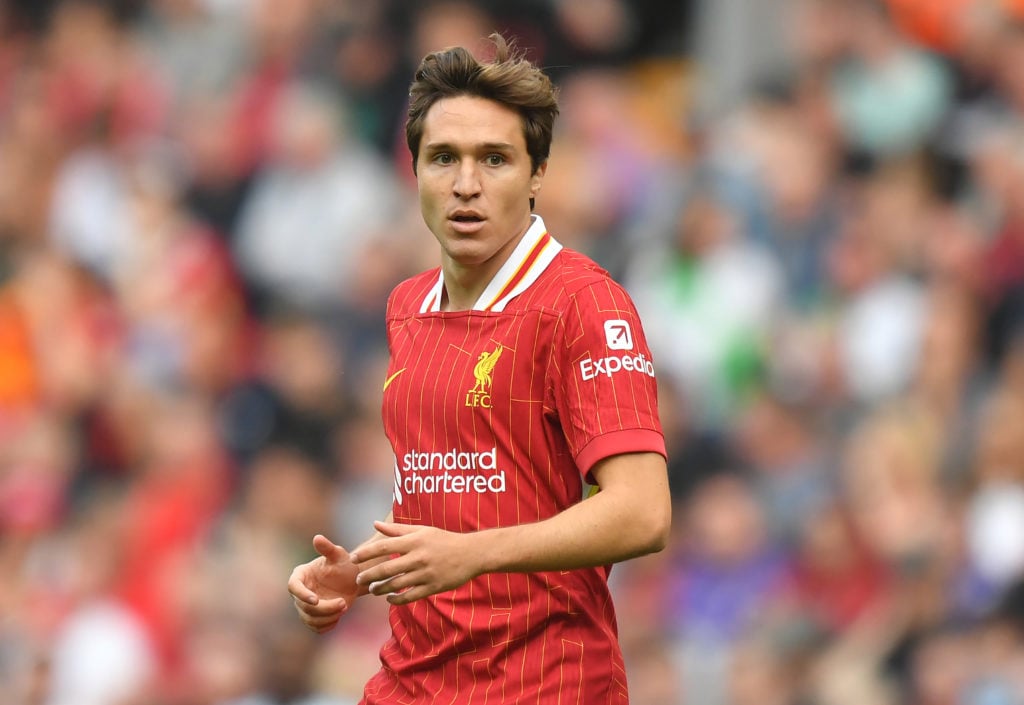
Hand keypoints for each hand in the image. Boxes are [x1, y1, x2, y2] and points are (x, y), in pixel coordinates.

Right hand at [287, 534, 360, 632]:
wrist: (353, 579)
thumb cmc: (344, 564)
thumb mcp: (339, 555)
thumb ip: (328, 548)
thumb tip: (317, 538)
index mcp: (301, 575)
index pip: (293, 586)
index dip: (301, 595)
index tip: (315, 600)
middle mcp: (300, 592)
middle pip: (303, 607)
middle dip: (324, 608)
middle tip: (343, 603)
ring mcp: (306, 606)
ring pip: (310, 619)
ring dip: (328, 617)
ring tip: (344, 607)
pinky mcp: (315, 617)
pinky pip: (316, 628)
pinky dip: (328, 625)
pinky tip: (339, 616)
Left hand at [350, 521, 480, 604]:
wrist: (471, 553)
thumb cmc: (443, 540)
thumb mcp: (422, 530)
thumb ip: (397, 529)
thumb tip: (374, 524)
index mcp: (414, 541)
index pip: (383, 546)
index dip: (365, 553)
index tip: (352, 558)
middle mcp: (418, 557)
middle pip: (386, 568)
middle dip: (368, 575)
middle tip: (358, 579)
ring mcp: (425, 574)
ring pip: (396, 584)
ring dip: (380, 589)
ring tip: (372, 589)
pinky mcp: (433, 587)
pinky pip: (410, 596)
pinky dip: (396, 599)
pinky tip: (389, 598)